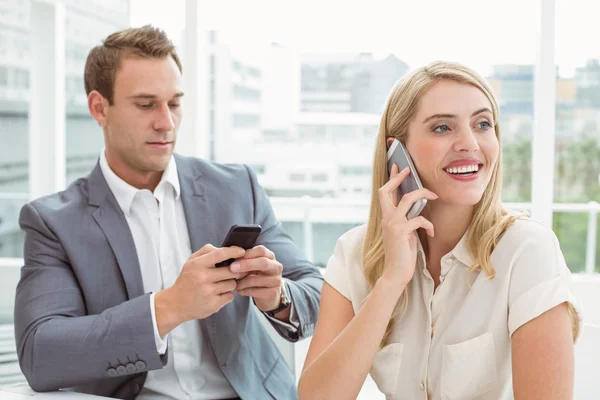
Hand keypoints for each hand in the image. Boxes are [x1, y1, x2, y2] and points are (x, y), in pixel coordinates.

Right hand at [155, 244, 245, 335]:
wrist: (175, 304)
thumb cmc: (187, 280)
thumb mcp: (191, 262)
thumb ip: (207, 251)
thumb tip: (226, 249)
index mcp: (197, 264)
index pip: (220, 254)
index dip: (234, 251)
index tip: (242, 251)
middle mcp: (203, 277)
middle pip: (231, 271)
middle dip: (235, 271)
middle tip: (233, 272)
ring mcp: (208, 292)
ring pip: (232, 284)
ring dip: (230, 283)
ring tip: (220, 284)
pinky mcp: (213, 304)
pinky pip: (230, 296)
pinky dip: (226, 295)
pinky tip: (217, 294)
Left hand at [229, 245, 283, 312]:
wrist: (268, 294)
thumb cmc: (257, 276)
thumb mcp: (253, 265)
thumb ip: (246, 259)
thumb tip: (232, 256)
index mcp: (270, 257)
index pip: (261, 250)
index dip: (248, 253)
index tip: (236, 257)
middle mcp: (276, 267)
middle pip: (263, 262)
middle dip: (246, 265)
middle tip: (232, 268)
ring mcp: (276, 281)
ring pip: (255, 279)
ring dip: (241, 281)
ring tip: (234, 283)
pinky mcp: (272, 293)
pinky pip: (254, 291)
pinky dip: (244, 291)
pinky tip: (240, 290)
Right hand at [378, 164, 436, 286]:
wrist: (395, 273)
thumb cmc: (401, 254)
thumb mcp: (403, 233)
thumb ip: (405, 219)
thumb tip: (417, 208)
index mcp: (386, 218)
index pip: (385, 193)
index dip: (391, 179)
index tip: (398, 167)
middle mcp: (386, 218)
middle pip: (387, 191)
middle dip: (398, 178)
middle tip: (409, 170)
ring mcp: (392, 224)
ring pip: (406, 199)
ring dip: (422, 194)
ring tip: (434, 195)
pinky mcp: (400, 232)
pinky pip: (418, 219)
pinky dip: (429, 224)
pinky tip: (432, 233)